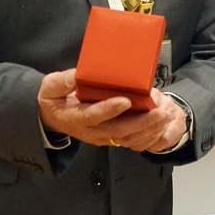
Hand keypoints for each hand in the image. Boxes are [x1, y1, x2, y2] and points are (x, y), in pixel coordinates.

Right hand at [37, 71, 182, 151]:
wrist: (51, 118)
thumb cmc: (52, 99)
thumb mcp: (49, 88)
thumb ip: (61, 83)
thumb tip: (75, 75)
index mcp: (75, 118)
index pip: (94, 115)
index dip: (109, 109)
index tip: (126, 100)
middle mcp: (91, 131)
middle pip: (118, 130)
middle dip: (140, 122)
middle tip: (159, 112)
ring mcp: (101, 136)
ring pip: (127, 137)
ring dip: (147, 129)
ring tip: (164, 117)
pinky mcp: (109, 137)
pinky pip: (129, 139)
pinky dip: (146, 134)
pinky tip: (160, 124)